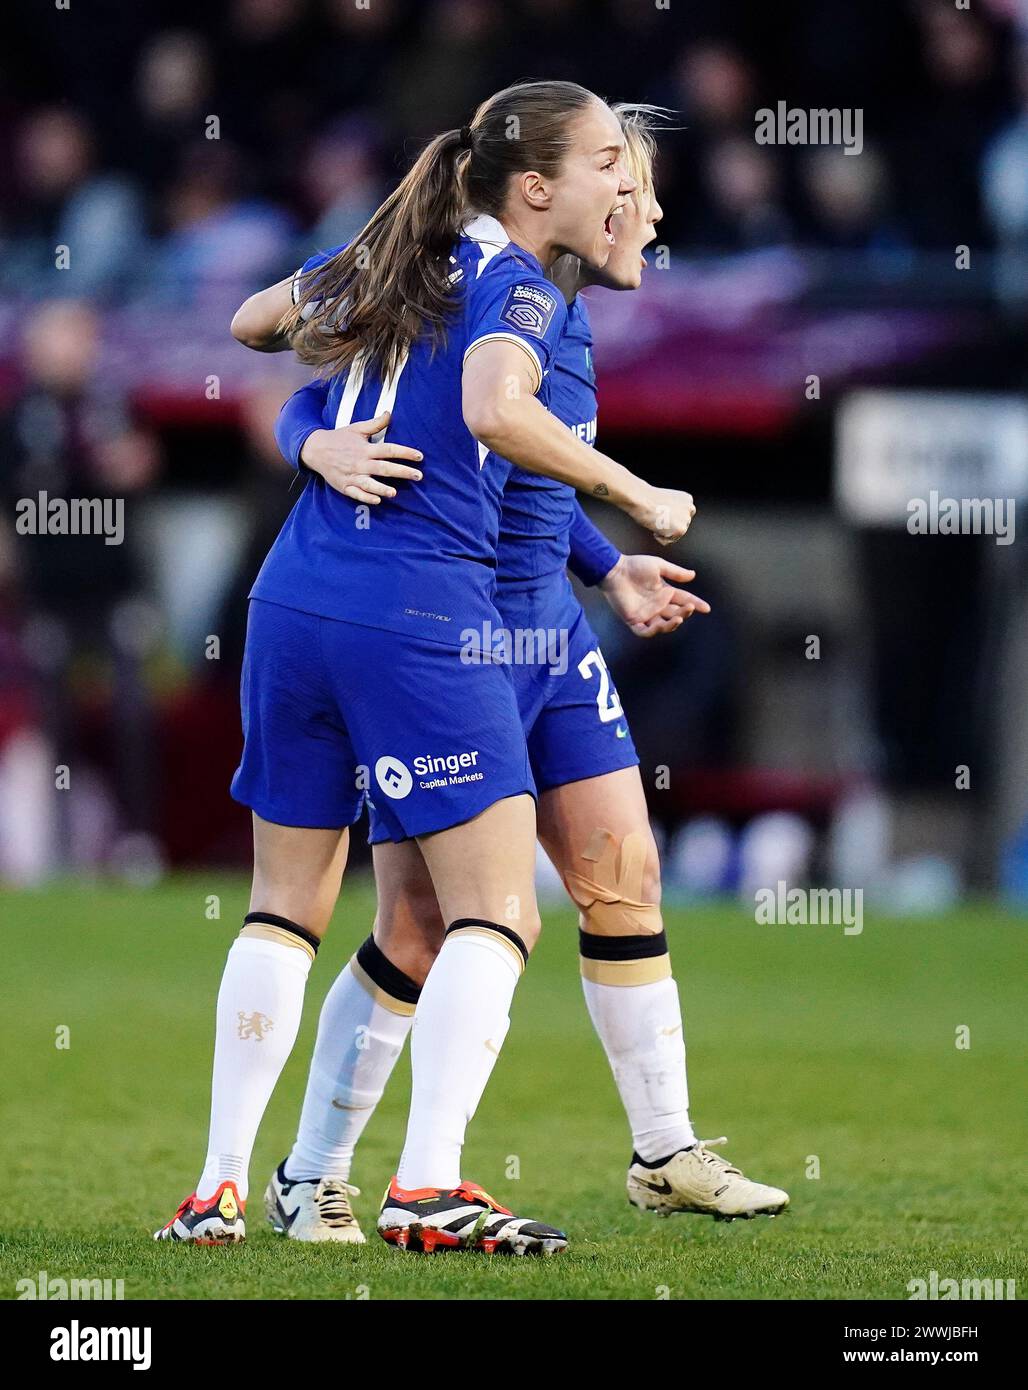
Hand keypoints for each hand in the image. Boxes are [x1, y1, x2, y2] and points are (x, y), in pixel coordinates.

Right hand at [300, 410, 422, 503]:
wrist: (316, 449)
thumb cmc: (339, 438)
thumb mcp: (357, 428)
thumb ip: (375, 424)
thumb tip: (390, 413)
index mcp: (366, 448)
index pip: (389, 450)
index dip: (405, 453)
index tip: (420, 456)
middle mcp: (360, 463)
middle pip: (384, 468)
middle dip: (402, 472)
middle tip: (418, 476)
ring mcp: (352, 476)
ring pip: (369, 484)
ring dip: (382, 489)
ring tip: (394, 493)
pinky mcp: (345, 486)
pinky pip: (356, 494)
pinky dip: (366, 498)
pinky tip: (377, 501)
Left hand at [599, 554, 710, 636]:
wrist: (615, 570)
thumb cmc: (636, 566)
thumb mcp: (659, 566)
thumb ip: (675, 572)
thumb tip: (693, 575)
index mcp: (665, 593)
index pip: (684, 600)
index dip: (695, 604)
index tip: (706, 608)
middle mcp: (658, 605)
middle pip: (676, 613)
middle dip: (685, 612)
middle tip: (689, 607)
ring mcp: (646, 614)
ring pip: (663, 626)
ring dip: (672, 624)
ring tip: (678, 618)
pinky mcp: (634, 620)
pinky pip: (645, 632)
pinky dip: (653, 632)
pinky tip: (660, 625)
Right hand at [625, 483, 695, 544]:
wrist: (641, 498)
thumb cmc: (646, 498)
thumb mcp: (666, 500)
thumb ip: (673, 510)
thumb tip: (670, 520)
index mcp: (687, 499)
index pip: (683, 516)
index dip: (671, 519)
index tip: (662, 516)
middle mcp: (690, 509)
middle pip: (680, 526)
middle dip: (669, 526)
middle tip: (657, 519)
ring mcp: (686, 519)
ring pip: (675, 535)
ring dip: (664, 532)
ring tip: (655, 520)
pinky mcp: (681, 530)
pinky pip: (668, 541)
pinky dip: (659, 538)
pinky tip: (655, 525)